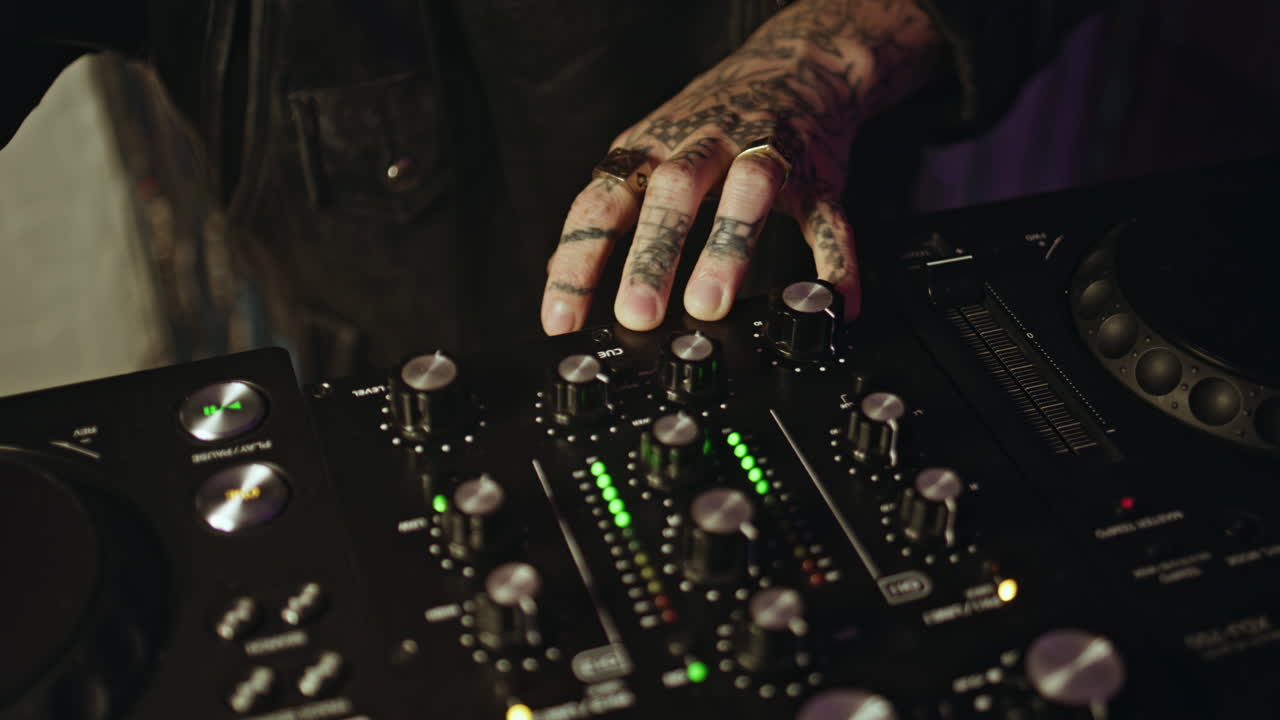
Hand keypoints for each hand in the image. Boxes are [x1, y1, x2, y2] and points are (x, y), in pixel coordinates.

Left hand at [541, 0, 939, 333]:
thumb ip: (610, 214)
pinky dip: (834, 262)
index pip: (601, 205)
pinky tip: (834, 303)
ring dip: (727, 248)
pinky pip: (827, 218)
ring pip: (748, 191)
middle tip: (637, 314)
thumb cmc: (708, 126)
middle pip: (672, 192)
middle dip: (653, 255)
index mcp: (650, 152)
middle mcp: (703, 147)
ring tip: (709, 306)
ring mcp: (764, 156)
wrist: (794, 67)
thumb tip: (558, 278)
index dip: (578, 263)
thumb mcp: (644, 155)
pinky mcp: (819, 175)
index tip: (561, 320)